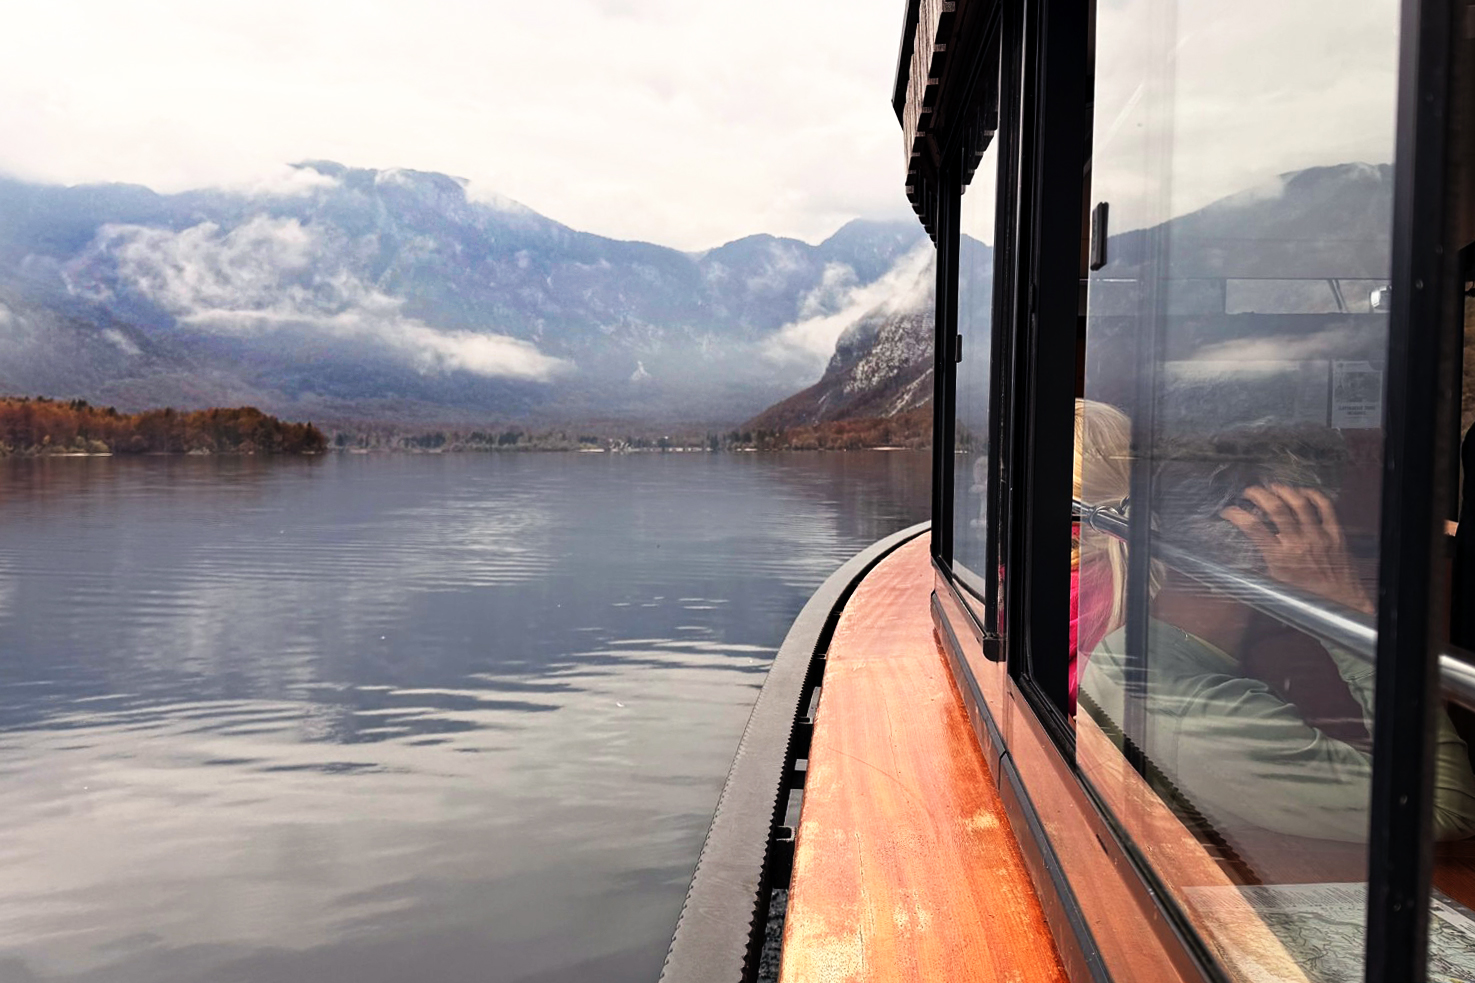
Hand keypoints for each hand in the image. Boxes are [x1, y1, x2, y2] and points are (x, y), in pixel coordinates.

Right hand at [1221, 484, 1374, 614]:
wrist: (1341, 603)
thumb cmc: (1306, 597)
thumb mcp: (1276, 584)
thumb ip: (1261, 566)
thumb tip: (1241, 557)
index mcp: (1280, 557)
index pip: (1253, 528)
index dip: (1237, 514)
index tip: (1228, 510)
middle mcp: (1298, 543)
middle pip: (1276, 508)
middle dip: (1259, 494)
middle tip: (1250, 491)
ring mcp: (1318, 536)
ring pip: (1300, 503)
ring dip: (1284, 490)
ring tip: (1273, 487)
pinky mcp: (1335, 533)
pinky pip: (1326, 507)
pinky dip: (1314, 495)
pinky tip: (1304, 492)